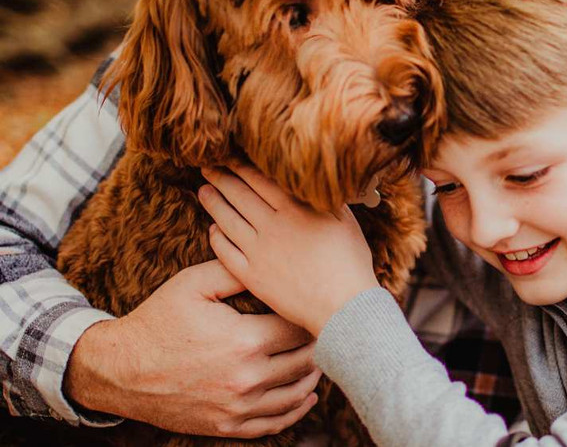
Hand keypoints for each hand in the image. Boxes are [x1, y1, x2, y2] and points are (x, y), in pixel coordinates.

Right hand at [64, 260, 321, 437]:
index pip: (299, 328)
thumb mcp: (193, 284)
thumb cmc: (158, 321)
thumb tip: (271, 261)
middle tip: (324, 329)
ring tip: (318, 358)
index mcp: (244, 340)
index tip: (315, 305)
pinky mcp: (227, 427)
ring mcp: (238, 407)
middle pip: (305, 361)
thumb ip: (237, 271)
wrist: (120, 370)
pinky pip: (274, 423)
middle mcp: (247, 378)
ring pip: (296, 393)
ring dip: (312, 375)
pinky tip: (305, 396)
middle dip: (318, 343)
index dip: (310, 315)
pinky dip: (296, 410)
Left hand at [198, 164, 377, 336]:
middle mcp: (272, 226)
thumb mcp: (346, 221)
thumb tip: (320, 182)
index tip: (231, 156)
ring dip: (213, 202)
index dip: (242, 166)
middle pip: (239, 195)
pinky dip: (216, 238)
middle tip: (208, 165)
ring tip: (203, 190)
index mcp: (295, 209)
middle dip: (221, 177)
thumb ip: (328, 199)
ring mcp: (259, 251)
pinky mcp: (252, 276)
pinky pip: (225, 253)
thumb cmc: (351, 264)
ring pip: (227, 220)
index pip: (260, 179)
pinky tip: (213, 229)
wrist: (342, 307)